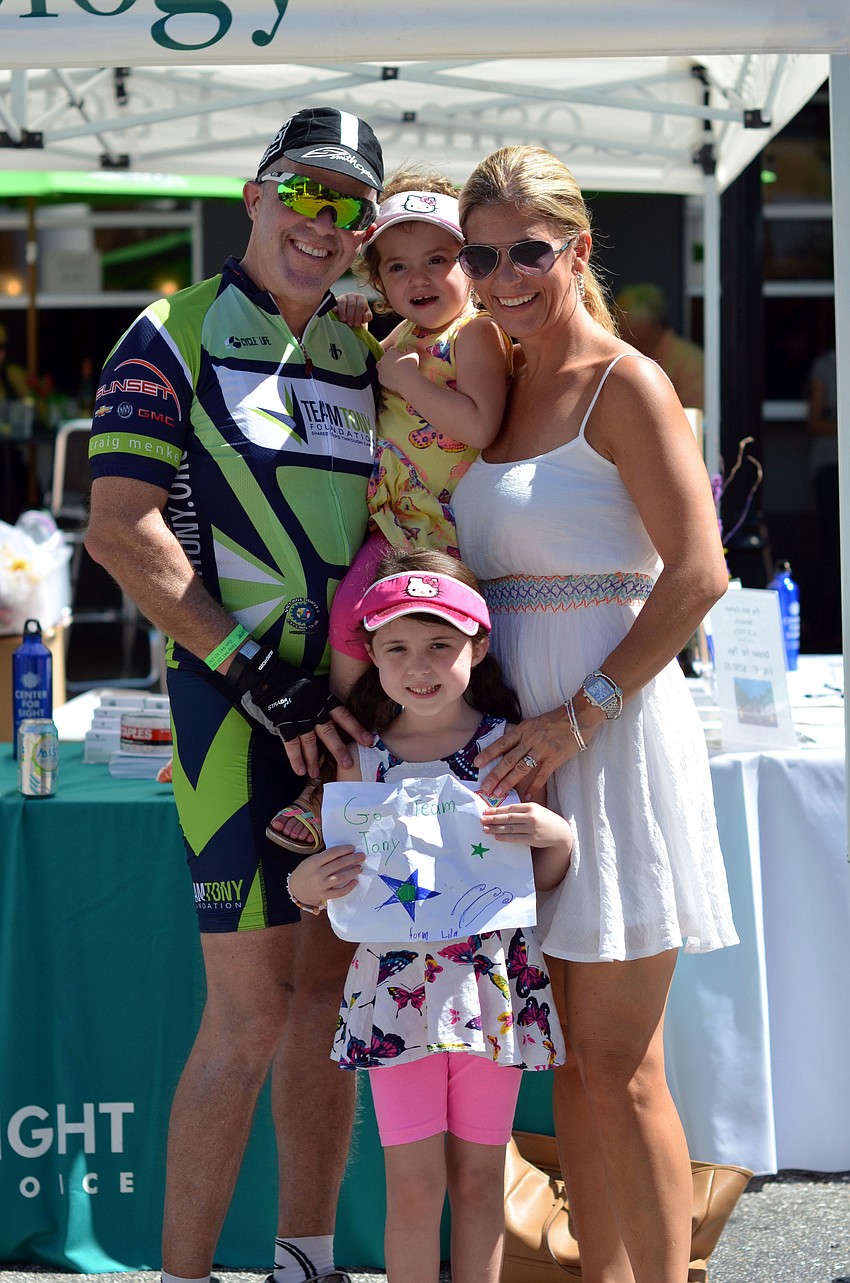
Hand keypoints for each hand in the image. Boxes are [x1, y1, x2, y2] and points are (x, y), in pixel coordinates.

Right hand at [225, 643, 369, 775]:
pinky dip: (295, 757)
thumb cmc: (293, 682)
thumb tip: (338, 724)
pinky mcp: (282, 721)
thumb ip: (323, 704)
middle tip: (348, 764)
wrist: (267, 676)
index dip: (355, 728)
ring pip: (309, 740)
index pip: (343, 715)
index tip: (368, 741)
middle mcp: (312, 707)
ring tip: (317, 774)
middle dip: (338, 748)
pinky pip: (290, 742)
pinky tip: (299, 770)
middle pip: (328, 731)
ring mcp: (297, 715)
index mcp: (323, 698)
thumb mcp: (314, 688)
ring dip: (314, 759)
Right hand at [289, 843, 363, 908]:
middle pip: (338, 864)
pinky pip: (339, 892)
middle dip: (352, 859)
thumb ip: (326, 858)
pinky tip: (355, 882)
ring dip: (352, 872)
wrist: (295, 888)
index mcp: (314, 862)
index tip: (353, 848)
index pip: (332, 853)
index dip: (344, 850)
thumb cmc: (306, 871)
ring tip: (360, 867)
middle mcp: (318, 873)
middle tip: (362, 856)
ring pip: (340, 878)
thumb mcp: (312, 860)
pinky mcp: (324, 895)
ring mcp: (321, 885)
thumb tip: (345, 853)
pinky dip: (348, 887)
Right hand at [335, 292, 372, 326]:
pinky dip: (334, 307)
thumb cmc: (359, 314)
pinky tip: (335, 311)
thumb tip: (364, 317)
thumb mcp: (366, 315)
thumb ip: (368, 316)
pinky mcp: (336, 300)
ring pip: (342, 302)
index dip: (358, 315)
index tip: (356, 324)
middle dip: (351, 316)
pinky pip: (334, 302)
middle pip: (351, 305)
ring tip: (343, 321)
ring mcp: (343, 297)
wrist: (350, 312)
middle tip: (350, 324)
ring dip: (343, 312)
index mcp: (361, 298)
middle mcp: (352, 296)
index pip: (360, 306)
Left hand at [377, 346, 419, 394]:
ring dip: (385, 367)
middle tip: (398, 365)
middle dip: (390, 360)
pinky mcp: (380, 378)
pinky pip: (382, 376)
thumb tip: (408, 347)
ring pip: (381, 366)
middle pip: (385, 358)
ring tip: (393, 371)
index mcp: (390, 351)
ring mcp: (380, 369)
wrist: (407, 381)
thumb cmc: (411, 366)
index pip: (393, 350)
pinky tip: (393, 379)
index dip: (398, 353)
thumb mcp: (413, 354)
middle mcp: (383, 359)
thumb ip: (410, 348)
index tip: (403, 358)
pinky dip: (386, 377)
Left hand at [475, 708, 585, 799]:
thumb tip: (506, 746)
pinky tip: (527, 796)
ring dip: (509, 782)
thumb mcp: (533, 723)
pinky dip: (534, 786)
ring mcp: (542, 750)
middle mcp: (530, 740)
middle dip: (495, 774)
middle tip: (485, 787)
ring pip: (521, 768)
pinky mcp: (554, 759)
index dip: (488, 753)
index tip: (476, 763)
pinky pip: (542, 775)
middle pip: (509, 759)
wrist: (578, 717)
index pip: (502, 743)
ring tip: (499, 793)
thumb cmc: (555, 719)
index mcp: (523, 730)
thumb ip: (521, 734)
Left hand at [480, 801, 572, 848]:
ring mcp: (531, 829)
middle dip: (493, 819)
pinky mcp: (532, 839)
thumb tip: (501, 811)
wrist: (561, 832)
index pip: (510, 808)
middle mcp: (531, 817)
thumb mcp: (535, 809)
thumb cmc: (545, 818)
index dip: (496, 810)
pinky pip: (515, 838)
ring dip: (496, 829)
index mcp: (530, 806)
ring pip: (510, 829)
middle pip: (508, 818)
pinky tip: (496, 836)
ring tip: (485, 829)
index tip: (486, 811)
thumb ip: (521, 809)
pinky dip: (504, 837)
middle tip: (482, 820)